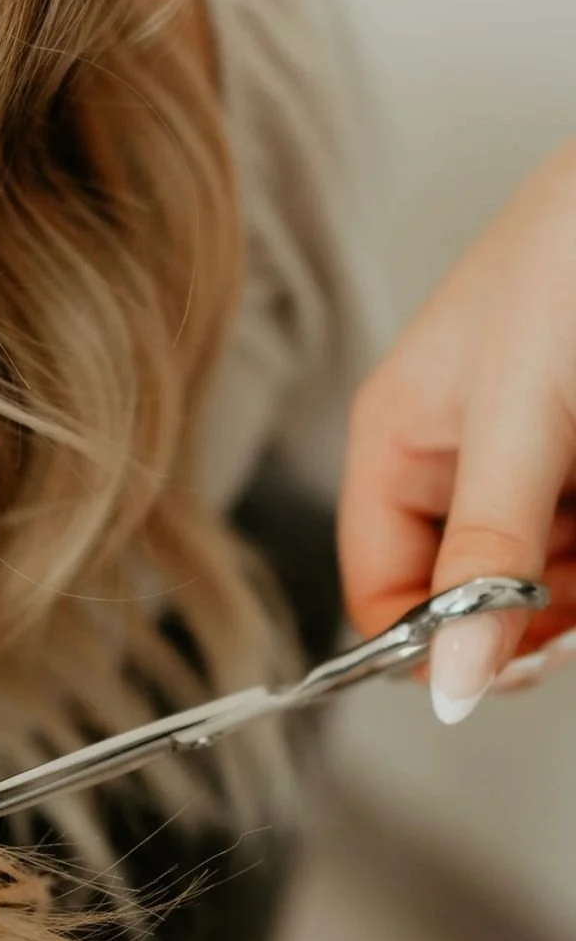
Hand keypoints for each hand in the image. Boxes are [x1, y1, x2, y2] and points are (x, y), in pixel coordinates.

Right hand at [340, 142, 575, 721]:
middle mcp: (452, 462)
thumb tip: (450, 680)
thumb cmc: (569, 260)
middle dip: (520, 624)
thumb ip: (486, 559)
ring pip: (537, 579)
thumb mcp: (518, 427)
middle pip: (466, 596)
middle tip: (568, 628)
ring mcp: (524, 461)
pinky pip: (575, 544)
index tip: (496, 671)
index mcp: (396, 446)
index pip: (383, 590)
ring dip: (570, 596)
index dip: (431, 643)